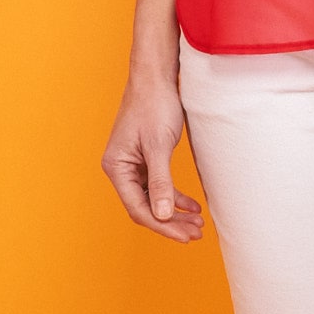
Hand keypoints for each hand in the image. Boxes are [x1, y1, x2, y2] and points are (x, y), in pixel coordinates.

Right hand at [102, 67, 204, 240]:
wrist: (156, 78)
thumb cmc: (154, 106)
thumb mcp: (159, 146)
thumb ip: (162, 182)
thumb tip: (163, 215)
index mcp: (116, 167)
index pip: (138, 207)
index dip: (162, 225)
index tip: (185, 236)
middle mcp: (120, 169)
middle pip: (145, 207)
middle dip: (170, 223)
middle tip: (196, 234)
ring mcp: (132, 165)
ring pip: (153, 199)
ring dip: (174, 212)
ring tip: (197, 224)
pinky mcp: (145, 160)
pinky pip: (159, 186)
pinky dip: (175, 197)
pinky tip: (192, 206)